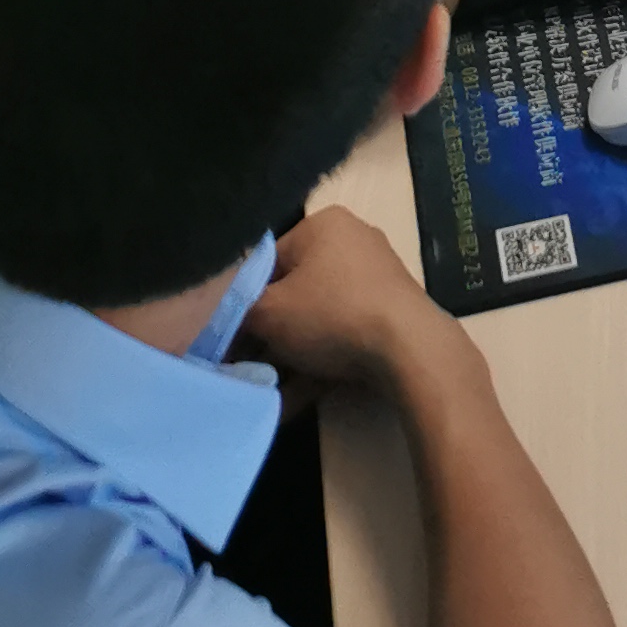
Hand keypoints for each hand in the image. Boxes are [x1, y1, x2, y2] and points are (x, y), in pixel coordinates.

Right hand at [243, 207, 460, 401]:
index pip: (264, 262)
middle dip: (264, 335)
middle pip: (291, 292)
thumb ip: (237, 313)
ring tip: (262, 389)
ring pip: (314, 320)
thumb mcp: (269, 312)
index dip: (240, 303)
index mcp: (323, 226)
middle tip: (240, 367)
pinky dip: (316, 364)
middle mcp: (351, 242)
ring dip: (286, 356)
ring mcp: (373, 279)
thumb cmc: (330, 314)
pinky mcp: (387, 313)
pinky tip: (290, 400)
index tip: (223, 339)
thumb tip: (219, 323)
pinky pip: (339, 336)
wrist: (406, 347)